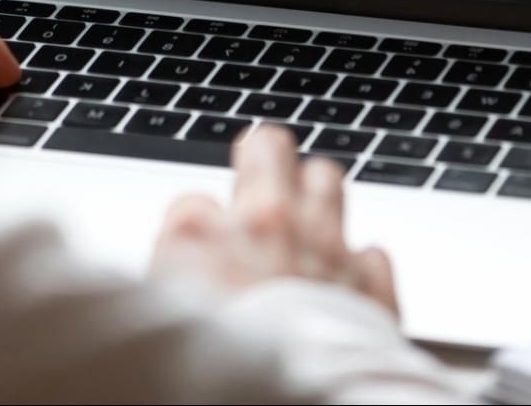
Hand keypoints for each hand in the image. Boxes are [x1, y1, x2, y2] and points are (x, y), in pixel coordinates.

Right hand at [151, 125, 397, 315]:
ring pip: (327, 179)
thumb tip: (172, 286)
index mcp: (198, 234)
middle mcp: (263, 226)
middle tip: (260, 173)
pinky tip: (348, 281)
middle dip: (264, 159)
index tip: (199, 254)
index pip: (191, 205)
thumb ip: (171, 286)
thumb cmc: (209, 380)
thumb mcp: (159, 320)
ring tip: (308, 215)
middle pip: (268, 150)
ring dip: (317, 196)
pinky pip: (372, 252)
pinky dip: (361, 264)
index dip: (196, 232)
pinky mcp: (369, 285)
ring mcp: (321, 248)